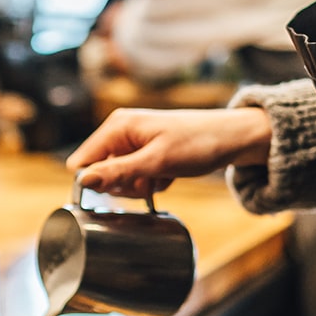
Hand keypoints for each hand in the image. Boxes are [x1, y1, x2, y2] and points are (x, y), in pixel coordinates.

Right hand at [65, 108, 271, 198]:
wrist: (233, 139)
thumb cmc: (198, 143)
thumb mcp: (156, 162)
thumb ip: (118, 172)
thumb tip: (83, 180)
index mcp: (117, 126)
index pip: (83, 161)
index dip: (95, 182)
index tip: (121, 188)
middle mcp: (121, 132)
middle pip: (101, 173)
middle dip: (123, 185)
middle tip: (148, 180)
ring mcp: (134, 143)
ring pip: (119, 179)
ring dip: (139, 186)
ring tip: (162, 175)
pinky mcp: (147, 153)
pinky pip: (136, 178)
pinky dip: (151, 182)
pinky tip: (168, 175)